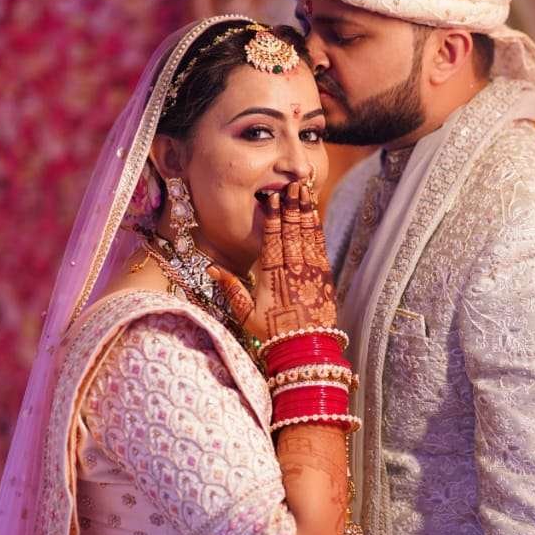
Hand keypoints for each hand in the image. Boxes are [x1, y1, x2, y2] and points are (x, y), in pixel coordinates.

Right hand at [207, 182, 335, 340]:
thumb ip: (231, 288)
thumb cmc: (272, 333)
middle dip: (292, 207)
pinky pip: (320, 247)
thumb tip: (210, 268)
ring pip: (308, 236)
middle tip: (293, 185)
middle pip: (292, 233)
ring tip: (305, 191)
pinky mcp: (324, 278)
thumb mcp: (246, 313)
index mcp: (271, 278)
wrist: (305, 350)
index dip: (274, 218)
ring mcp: (310, 273)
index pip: (272, 241)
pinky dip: (317, 229)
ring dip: (306, 212)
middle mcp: (292, 271)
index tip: (274, 198)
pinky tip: (315, 214)